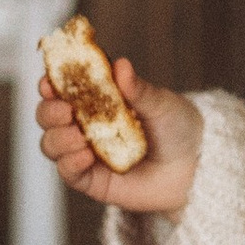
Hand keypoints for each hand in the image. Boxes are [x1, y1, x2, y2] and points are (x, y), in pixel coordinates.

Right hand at [35, 60, 203, 217]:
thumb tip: (120, 65)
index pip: (63, 87)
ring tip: (81, 137)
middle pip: (47, 115)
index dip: (50, 83)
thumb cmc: (178, 128)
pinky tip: (86, 156)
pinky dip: (70, 162)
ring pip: (51, 144)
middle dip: (49, 112)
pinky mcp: (91, 179)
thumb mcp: (161, 104)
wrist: (196, 167)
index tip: (50, 82)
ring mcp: (85, 151)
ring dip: (58, 138)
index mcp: (97, 97)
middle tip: (66, 111)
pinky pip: (67, 172)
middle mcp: (85, 123)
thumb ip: (138, 89)